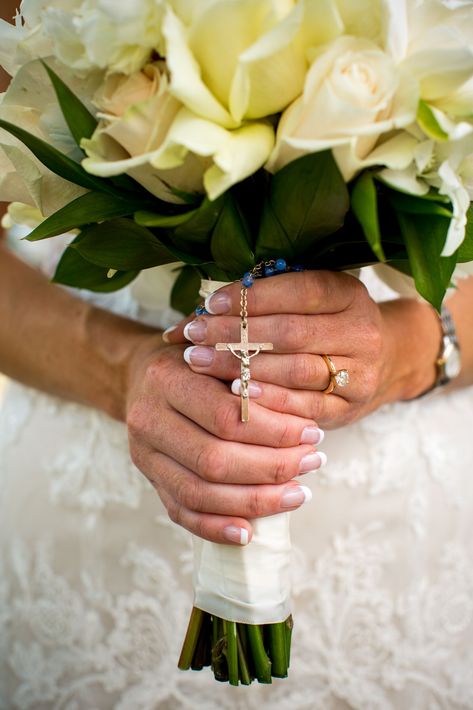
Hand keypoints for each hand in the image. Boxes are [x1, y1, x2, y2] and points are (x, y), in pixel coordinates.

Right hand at [125, 337, 324, 543]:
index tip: (312, 432)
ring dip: (255, 500)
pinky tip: (249, 533)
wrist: (143, 377)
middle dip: (272, 467)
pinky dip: (216, 528)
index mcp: (166, 380)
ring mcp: (145, 456)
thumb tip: (301, 412)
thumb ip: (249, 374)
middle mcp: (148, 419)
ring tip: (299, 493)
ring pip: (200, 493)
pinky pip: (181, 513)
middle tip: (312, 461)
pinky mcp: (150, 481)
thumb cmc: (196, 362)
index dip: (274, 430)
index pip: (225, 416)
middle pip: (214, 459)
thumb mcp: (219, 351)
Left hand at [165, 271, 441, 428]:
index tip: (211, 303)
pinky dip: (267, 399)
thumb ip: (255, 304)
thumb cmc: (327, 324)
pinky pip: (303, 406)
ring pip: (296, 370)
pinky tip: (235, 393)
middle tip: (195, 336)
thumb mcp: (307, 302)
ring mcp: (358, 372)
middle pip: (292, 332)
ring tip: (202, 363)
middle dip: (237, 333)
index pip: (300, 290)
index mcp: (349, 294)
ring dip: (243, 367)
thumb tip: (182, 322)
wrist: (387, 361)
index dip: (254, 296)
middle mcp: (360, 331)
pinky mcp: (349, 407)